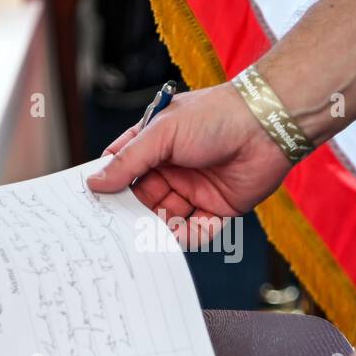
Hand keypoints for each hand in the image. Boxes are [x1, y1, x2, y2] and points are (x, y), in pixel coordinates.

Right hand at [86, 83, 290, 242]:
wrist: (266, 126)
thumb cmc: (215, 117)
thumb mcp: (161, 133)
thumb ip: (128, 161)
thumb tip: (95, 181)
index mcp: (156, 144)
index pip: (123, 168)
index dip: (107, 185)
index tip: (90, 204)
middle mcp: (173, 168)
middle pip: (142, 199)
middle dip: (130, 213)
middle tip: (114, 229)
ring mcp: (195, 189)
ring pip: (167, 218)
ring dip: (157, 229)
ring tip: (144, 239)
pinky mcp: (219, 207)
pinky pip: (197, 230)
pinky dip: (187, 237)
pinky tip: (177, 238)